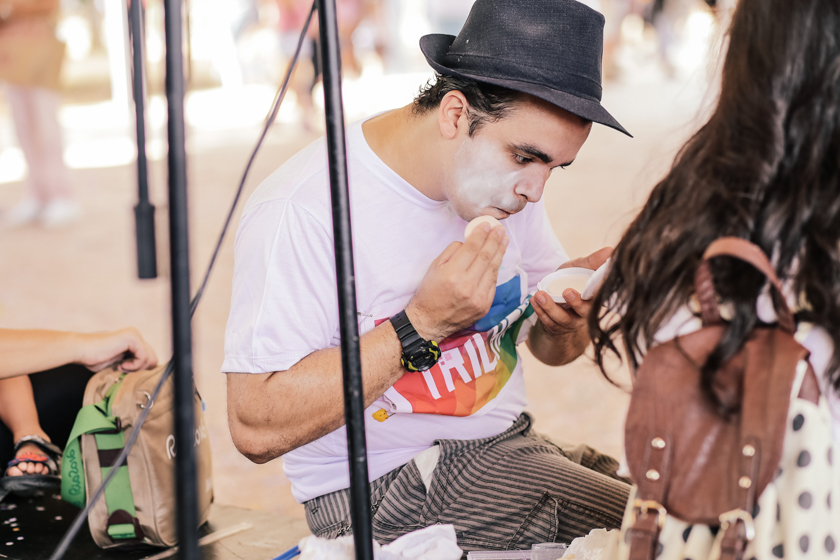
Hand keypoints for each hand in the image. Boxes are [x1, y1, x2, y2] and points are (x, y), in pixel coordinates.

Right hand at [74, 327, 158, 372]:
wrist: (80, 350)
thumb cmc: (94, 358)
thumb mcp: (118, 362)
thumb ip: (133, 363)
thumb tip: (148, 372)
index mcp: (133, 340)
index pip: (149, 357)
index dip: (142, 369)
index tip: (127, 373)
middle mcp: (136, 335)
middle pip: (153, 357)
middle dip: (141, 369)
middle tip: (124, 371)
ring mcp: (135, 335)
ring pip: (150, 358)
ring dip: (137, 368)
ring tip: (121, 367)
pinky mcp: (132, 338)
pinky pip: (144, 356)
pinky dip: (134, 365)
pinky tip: (121, 365)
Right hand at [406, 224, 508, 340]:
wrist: (429, 321)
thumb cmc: (429, 292)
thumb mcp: (434, 267)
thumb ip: (453, 252)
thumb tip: (469, 242)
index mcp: (452, 274)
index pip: (472, 248)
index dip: (481, 235)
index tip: (487, 225)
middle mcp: (467, 286)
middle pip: (486, 257)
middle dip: (494, 241)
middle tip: (500, 229)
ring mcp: (478, 298)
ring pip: (493, 270)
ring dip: (500, 253)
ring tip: (503, 241)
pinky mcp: (484, 306)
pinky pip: (492, 284)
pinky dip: (495, 270)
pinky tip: (497, 259)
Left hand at [531, 246, 612, 338]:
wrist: (554, 292)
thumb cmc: (572, 278)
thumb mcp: (581, 267)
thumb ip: (593, 261)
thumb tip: (610, 250)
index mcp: (596, 298)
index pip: (600, 297)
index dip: (597, 294)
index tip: (592, 286)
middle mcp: (586, 312)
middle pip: (584, 312)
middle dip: (576, 303)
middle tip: (566, 292)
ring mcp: (572, 322)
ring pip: (563, 319)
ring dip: (550, 307)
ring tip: (540, 295)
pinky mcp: (557, 327)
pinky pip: (549, 322)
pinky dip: (540, 311)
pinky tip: (534, 300)